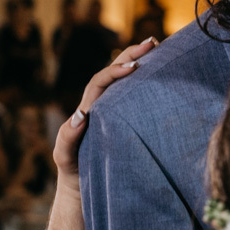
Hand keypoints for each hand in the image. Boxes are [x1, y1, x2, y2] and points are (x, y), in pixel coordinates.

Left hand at [54, 37, 157, 181]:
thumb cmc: (73, 171)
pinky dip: (150, 83)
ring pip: (128, 82)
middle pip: (115, 72)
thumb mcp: (64, 155)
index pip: (101, 81)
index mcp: (89, 108)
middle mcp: (102, 105)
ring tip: (161, 49)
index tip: (135, 67)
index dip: (116, 71)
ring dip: (142, 63)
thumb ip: (67, 136)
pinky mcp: (129, 122)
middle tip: (153, 42)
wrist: (83, 187)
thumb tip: (81, 115)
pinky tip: (165, 76)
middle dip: (132, 54)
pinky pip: (138, 98)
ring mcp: (116, 112)